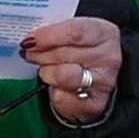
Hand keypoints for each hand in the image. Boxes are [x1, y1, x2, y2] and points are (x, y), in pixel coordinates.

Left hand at [17, 16, 119, 134]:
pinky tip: (57, 86)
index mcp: (106, 34)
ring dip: (46, 72)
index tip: (30, 39)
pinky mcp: (94, 105)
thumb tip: (30, 40)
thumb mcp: (77, 34)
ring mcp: (103, 83)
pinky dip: (53, 91)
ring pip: (61, 76)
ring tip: (46, 68)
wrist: (100, 78)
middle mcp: (108, 58)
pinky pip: (61, 97)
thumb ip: (56, 32)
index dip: (48, 36)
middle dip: (39, 54)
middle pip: (63, 54)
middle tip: (30, 52)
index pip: (74, 32)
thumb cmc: (84, 51)